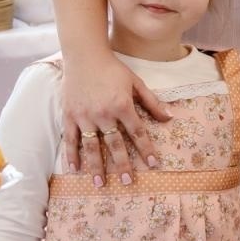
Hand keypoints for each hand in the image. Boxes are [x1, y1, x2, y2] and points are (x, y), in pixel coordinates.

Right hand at [60, 50, 170, 184]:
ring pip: (91, 146)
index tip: (153, 164)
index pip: (137, 133)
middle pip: (115, 144)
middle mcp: (104, 114)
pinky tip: (74, 170)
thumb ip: (152, 102)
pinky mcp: (69, 116)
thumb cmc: (113, 69)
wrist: (85, 55)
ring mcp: (85, 116)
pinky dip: (71, 155)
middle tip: (128, 181)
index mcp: (122, 106)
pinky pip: (71, 139)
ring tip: (100, 184)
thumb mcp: (136, 82)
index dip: (146, 149)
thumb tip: (169, 118)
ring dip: (96, 166)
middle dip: (122, 164)